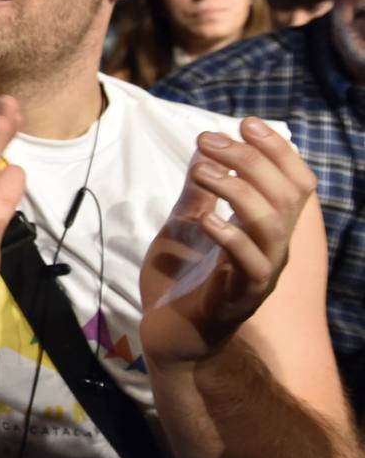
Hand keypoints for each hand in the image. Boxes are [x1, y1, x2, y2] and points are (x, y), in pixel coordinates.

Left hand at [141, 118, 316, 365]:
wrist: (164, 335)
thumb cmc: (179, 281)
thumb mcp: (184, 225)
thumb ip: (198, 193)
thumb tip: (206, 148)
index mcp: (265, 230)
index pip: (292, 181)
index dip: (277, 149)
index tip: (245, 122)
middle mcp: (273, 250)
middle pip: (286, 194)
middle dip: (250, 160)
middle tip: (209, 141)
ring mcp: (259, 276)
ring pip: (273, 224)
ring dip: (239, 191)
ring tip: (203, 172)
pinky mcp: (239, 300)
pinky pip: (250, 265)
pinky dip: (231, 237)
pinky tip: (206, 220)